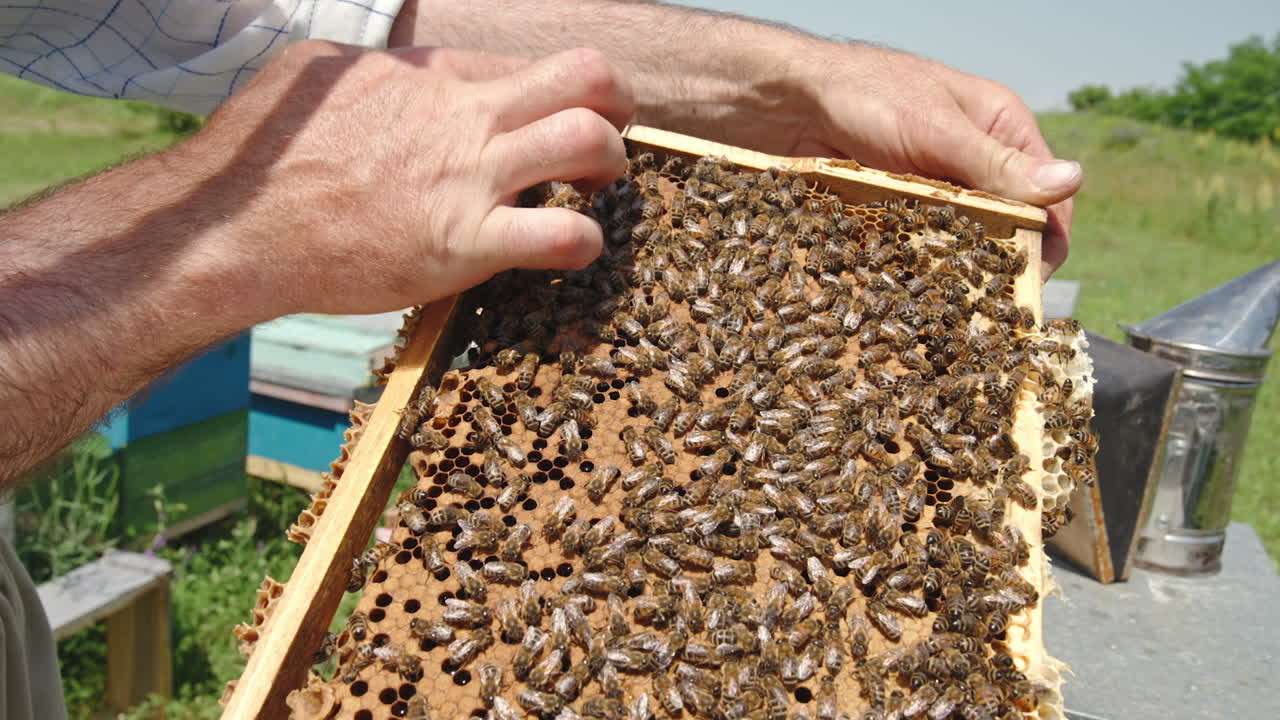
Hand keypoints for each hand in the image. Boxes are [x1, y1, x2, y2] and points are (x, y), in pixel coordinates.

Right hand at [189, 41, 633, 316]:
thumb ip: (381, 70)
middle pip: (587, 75)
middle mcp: (464, 117)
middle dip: (617, 104)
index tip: (550, 121)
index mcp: (433, 76)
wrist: (236, 227)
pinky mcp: (464, 243)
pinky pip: (560, 236)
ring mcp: (469, 178)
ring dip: (612, 166)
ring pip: (590, 141)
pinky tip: (571, 249)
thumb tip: (408, 70)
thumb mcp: (321, 74)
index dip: (552, 93)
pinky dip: (584, 244)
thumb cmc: (265, 154)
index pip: (529, 65)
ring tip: (594, 192)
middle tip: (606, 138)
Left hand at [794, 45, 1079, 278]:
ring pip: (966, 240)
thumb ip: (995, 163)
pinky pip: (923, 244)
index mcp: (1001, 129)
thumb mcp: (934, 129)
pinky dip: (923, 265)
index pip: (1047, 194)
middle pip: (1010, 224)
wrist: (788, 100)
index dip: (1048, 240)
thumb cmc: (865, 93)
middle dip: (1003, 263)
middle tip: (986, 304)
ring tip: (952, 305)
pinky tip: (915, 288)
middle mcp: (976, 160)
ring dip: (962, 271)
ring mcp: (937, 186)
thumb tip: (1072, 181)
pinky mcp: (900, 206)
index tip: (1029, 282)